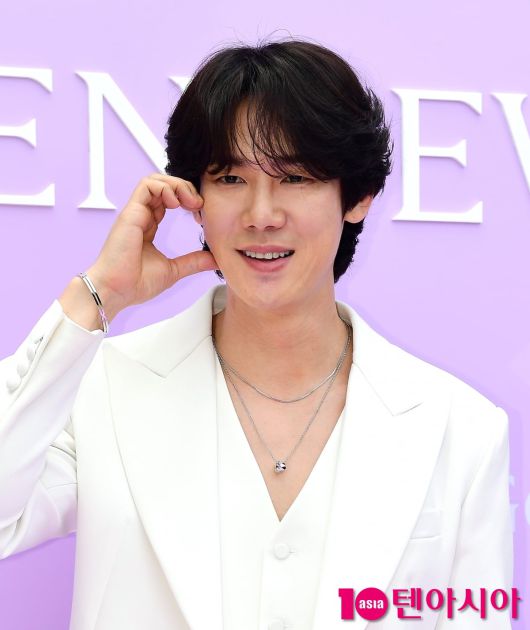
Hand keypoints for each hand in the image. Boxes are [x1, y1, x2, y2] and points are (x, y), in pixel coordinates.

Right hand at [86, 174, 217, 314]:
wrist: (116, 290)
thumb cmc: (136, 283)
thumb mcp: (174, 270)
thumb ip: (193, 261)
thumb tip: (214, 259)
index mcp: (149, 226)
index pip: (168, 199)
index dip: (187, 200)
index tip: (200, 214)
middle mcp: (141, 216)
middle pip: (163, 185)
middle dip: (185, 188)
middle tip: (199, 204)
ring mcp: (135, 213)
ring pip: (155, 180)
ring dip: (177, 185)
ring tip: (190, 202)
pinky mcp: (131, 213)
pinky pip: (147, 185)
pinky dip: (165, 187)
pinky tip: (176, 203)